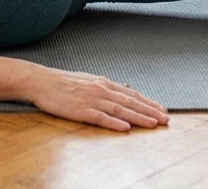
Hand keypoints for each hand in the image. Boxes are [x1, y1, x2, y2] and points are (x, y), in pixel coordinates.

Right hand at [24, 68, 168, 131]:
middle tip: (165, 118)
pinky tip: (125, 128)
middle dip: (150, 110)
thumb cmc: (63, 82)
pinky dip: (114, 123)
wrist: (42, 81)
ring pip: (120, 110)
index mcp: (103, 83)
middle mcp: (101, 90)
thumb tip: (123, 90)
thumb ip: (105, 87)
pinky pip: (100, 118)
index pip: (131, 94)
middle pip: (130, 102)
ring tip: (153, 123)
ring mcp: (91, 100)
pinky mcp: (80, 110)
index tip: (162, 109)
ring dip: (138, 117)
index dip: (148, 102)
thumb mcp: (88, 80)